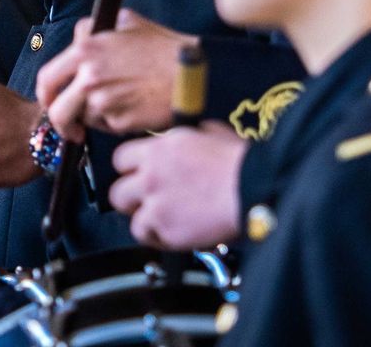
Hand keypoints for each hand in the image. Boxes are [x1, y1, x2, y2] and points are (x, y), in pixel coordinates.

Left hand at [36, 9, 195, 138]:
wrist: (193, 73)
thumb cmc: (164, 47)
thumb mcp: (128, 22)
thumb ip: (97, 29)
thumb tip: (82, 36)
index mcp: (86, 49)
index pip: (46, 77)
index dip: (46, 94)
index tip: (52, 100)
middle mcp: (89, 76)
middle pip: (57, 110)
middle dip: (60, 122)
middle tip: (70, 127)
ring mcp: (104, 101)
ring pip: (85, 120)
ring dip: (95, 119)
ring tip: (119, 106)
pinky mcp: (119, 122)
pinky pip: (108, 128)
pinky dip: (116, 123)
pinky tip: (134, 109)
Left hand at [108, 122, 245, 249]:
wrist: (253, 188)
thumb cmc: (240, 163)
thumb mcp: (212, 133)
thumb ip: (192, 135)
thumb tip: (194, 135)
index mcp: (159, 148)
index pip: (121, 159)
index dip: (129, 170)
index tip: (139, 176)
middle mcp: (151, 174)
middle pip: (117, 191)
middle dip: (131, 198)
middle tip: (147, 202)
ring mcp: (156, 202)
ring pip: (130, 217)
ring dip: (143, 221)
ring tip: (162, 221)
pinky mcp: (166, 228)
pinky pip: (148, 237)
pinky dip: (158, 238)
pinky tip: (173, 233)